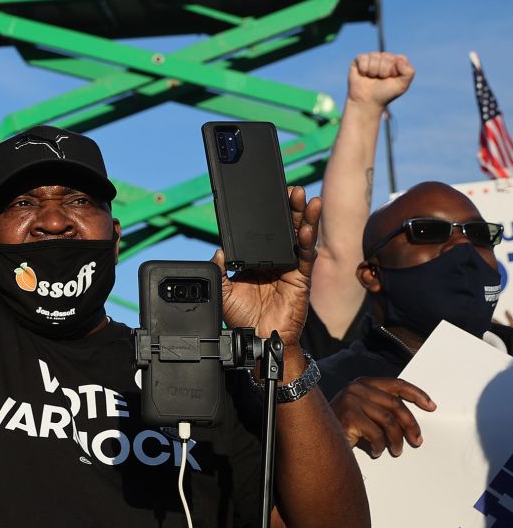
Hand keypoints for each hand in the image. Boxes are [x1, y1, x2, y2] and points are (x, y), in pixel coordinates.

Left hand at [216, 185, 319, 348]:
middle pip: (285, 230)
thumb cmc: (242, 317)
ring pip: (299, 238)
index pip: (264, 234)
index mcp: (258, 261)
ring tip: (306, 198)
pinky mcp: (301, 279)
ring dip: (304, 218)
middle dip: (290, 209)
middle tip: (292, 190)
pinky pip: (305, 257)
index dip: (269, 216)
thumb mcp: (223, 290)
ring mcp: (290, 269)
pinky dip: (307, 240)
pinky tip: (308, 227)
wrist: (257, 338)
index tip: (270, 196)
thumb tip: (218, 250)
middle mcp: (276, 261)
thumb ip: (220, 268)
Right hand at [330, 376, 435, 457]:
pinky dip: (380, 446)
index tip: (431, 406)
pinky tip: (377, 451)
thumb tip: (411, 421)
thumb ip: (382, 408)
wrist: (316, 437)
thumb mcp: (364, 412)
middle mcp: (356, 388)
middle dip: (411, 425)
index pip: (396, 384)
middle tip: (417, 440)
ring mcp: (351, 400)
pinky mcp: (348, 415)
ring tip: (396, 450)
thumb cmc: (344, 426)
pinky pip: (376, 434)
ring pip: (389, 421)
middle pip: (396, 405)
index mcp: (363, 383)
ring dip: (397, 440)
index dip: (417, 394)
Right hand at [346, 52, 413, 108]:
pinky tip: (363, 75)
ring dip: (373, 70)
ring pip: (374, 56)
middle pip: (387, 56)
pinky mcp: (359, 60)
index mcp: (396, 63)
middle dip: (384, 71)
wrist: (367, 101)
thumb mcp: (402, 85)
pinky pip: (363, 57)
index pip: (400, 58)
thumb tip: (398, 60)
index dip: (395, 70)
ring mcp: (372, 58)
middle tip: (380, 79)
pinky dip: (363, 68)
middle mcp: (384, 58)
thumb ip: (409, 72)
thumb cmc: (385, 94)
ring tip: (371, 78)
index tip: (391, 79)